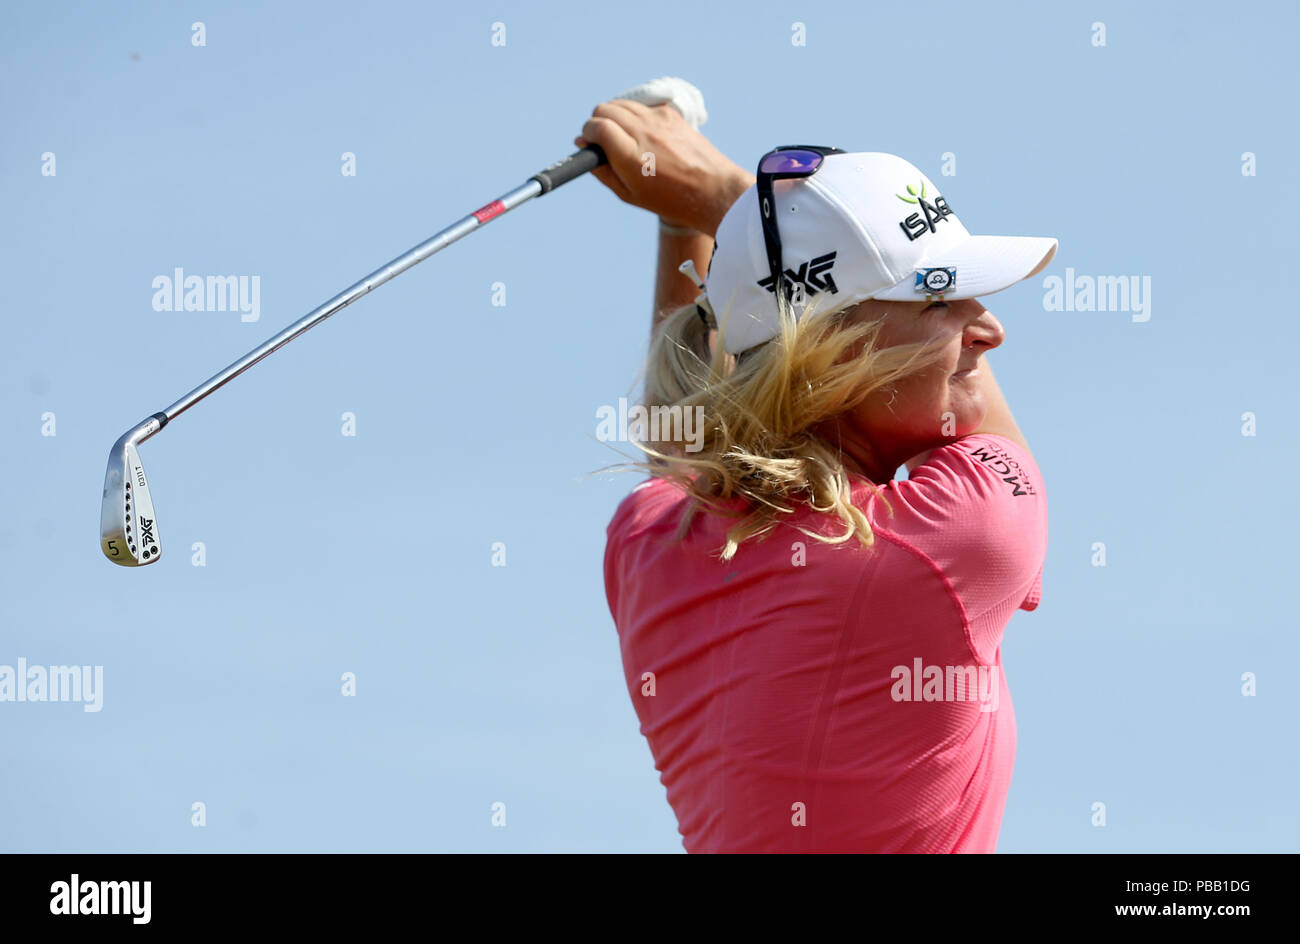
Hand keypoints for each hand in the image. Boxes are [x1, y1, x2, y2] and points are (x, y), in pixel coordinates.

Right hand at [576, 99, 753, 237]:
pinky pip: (641, 106)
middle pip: (605, 109)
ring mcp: (658, 120)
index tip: (588, 142)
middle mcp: (644, 133)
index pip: (596, 126)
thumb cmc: (669, 198)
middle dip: (597, 122)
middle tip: (602, 140)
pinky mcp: (670, 114)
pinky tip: (642, 133)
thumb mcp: (628, 194)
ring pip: (621, 103)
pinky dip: (634, 115)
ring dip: (614, 116)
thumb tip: (582, 144)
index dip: (587, 132)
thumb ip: (602, 169)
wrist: (711, 189)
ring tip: (621, 137)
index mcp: (632, 157)